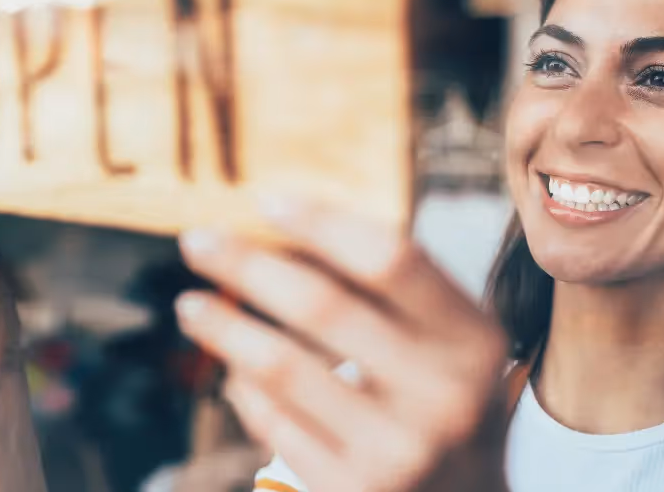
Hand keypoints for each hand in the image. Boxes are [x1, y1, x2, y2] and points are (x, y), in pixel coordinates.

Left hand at [177, 198, 510, 491]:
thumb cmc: (441, 398)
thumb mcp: (447, 342)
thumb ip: (387, 290)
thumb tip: (279, 229)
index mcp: (473, 341)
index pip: (391, 260)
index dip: (323, 224)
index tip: (264, 201)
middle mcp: (444, 396)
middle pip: (324, 307)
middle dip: (247, 267)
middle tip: (196, 242)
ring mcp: (399, 452)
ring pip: (283, 369)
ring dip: (224, 328)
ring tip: (190, 306)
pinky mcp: (355, 491)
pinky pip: (274, 424)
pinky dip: (245, 390)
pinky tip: (232, 371)